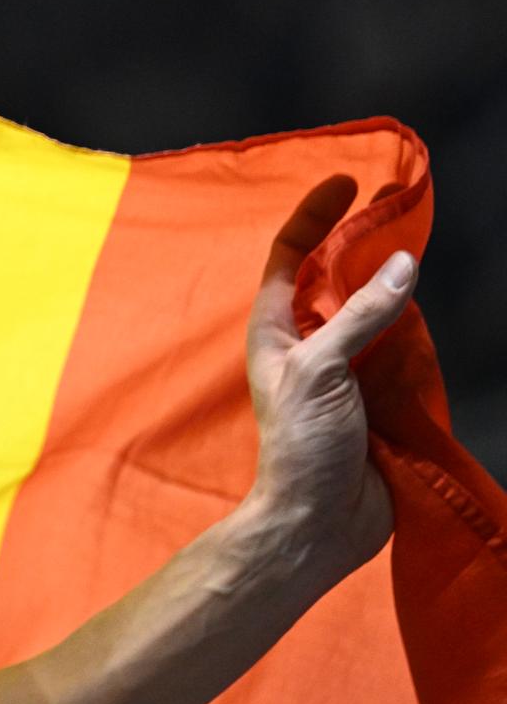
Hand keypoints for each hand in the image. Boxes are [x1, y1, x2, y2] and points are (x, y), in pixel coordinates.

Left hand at [244, 175, 413, 581]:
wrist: (320, 521)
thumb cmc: (300, 443)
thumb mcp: (319, 368)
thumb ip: (359, 316)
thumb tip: (401, 264)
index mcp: (277, 328)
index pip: (291, 255)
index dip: (314, 215)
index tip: (346, 182)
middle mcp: (307, 340)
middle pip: (335, 276)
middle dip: (361, 240)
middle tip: (397, 205)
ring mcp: (344, 366)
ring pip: (370, 308)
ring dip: (391, 280)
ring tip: (416, 245)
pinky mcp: (376, 393)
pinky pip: (397, 346)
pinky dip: (412, 323)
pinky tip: (427, 306)